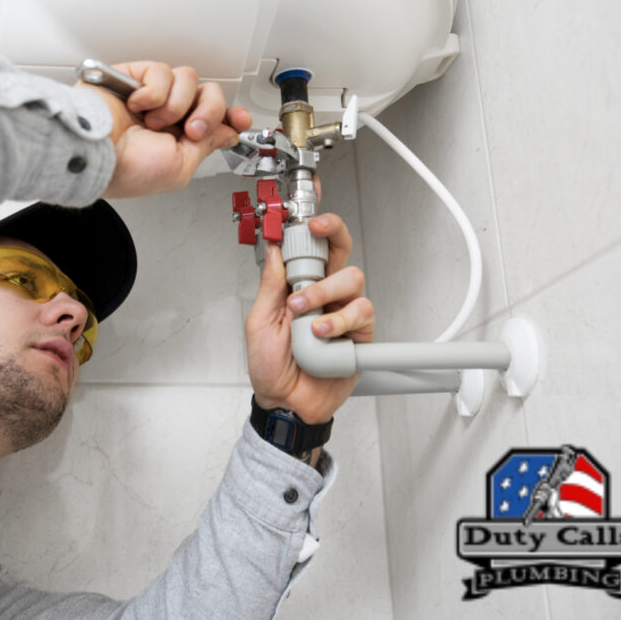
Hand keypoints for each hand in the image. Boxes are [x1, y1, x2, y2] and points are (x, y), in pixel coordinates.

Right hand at [84, 62, 251, 198]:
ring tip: (154, 122)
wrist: (95, 153)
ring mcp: (151, 95)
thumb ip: (207, 145)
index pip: (213, 118)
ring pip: (188, 79)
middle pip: (208, 93)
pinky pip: (162, 72)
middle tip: (191, 129)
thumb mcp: (180, 166)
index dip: (230, 116)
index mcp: (178, 138)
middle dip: (208, 112)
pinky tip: (137, 106)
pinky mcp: (133, 77)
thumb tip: (227, 132)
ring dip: (176, 105)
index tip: (240, 120)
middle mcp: (167, 114)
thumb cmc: (127, 169)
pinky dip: (154, 92)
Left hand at [244, 205, 374, 423]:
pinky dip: (339, 321)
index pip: (312, 248)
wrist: (285, 402)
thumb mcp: (259, 321)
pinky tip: (322, 334)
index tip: (307, 217)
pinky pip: (361, 313)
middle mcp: (325, 294)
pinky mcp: (360, 334)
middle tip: (315, 233)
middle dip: (332, 235)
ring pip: (353, 279)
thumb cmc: (271, 366)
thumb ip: (270, 285)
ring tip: (304, 316)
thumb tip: (272, 250)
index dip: (315, 227)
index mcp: (299, 286)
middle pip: (342, 251)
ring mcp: (343, 312)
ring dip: (324, 292)